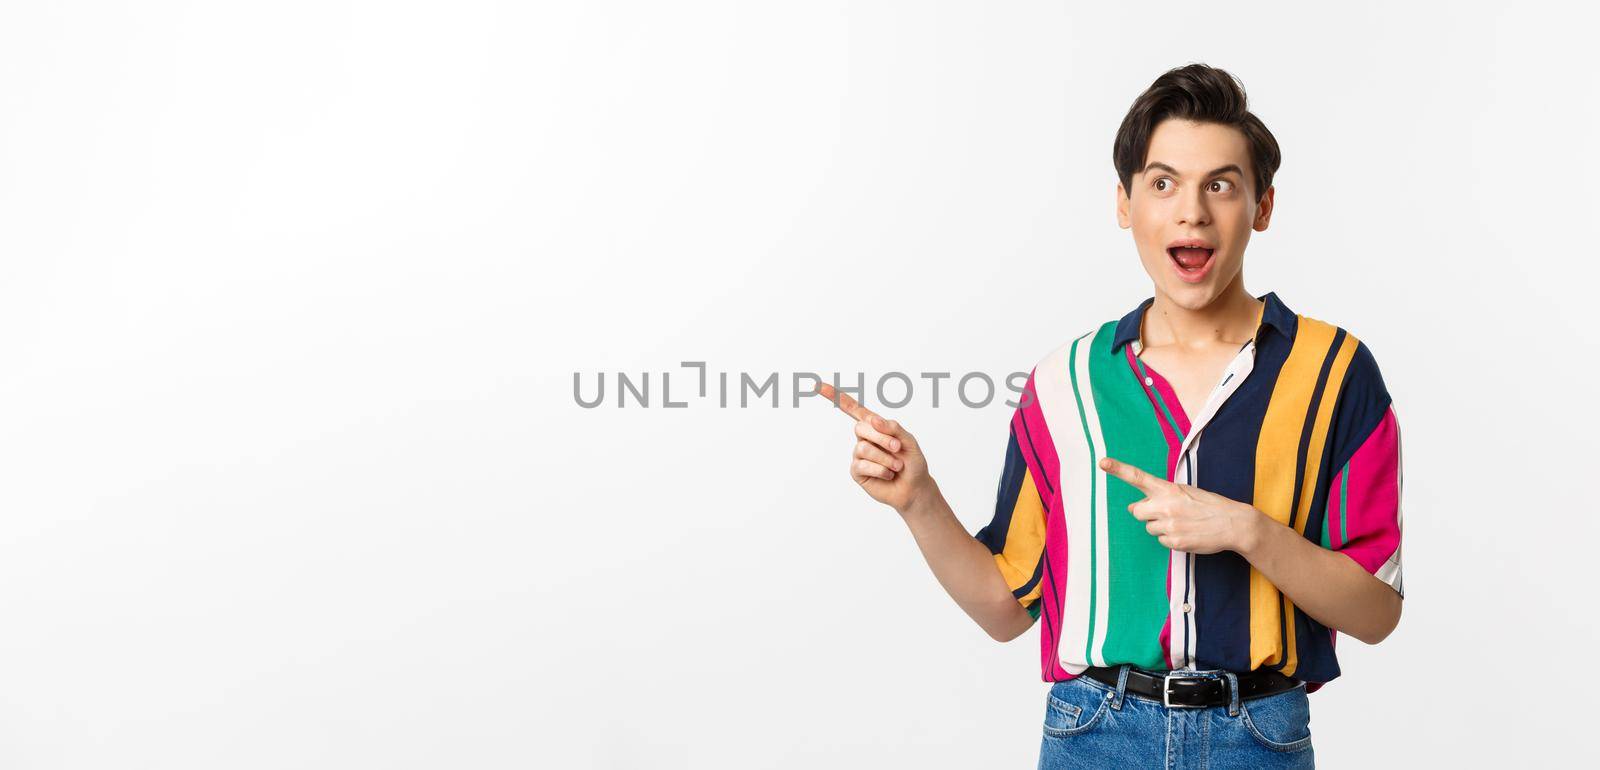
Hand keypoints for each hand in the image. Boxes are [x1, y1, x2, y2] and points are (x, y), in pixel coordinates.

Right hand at [816, 382, 934, 514]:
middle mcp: (864, 438)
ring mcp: (858, 455)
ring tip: (897, 466)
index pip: (853, 409)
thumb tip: (873, 420)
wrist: (914, 488)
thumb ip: (893, 428)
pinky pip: (863, 465)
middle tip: (897, 447)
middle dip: (881, 437)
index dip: (836, 396)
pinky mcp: (857, 472)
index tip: (818, 385)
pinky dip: (881, 470)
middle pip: (860, 427)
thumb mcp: (908, 441)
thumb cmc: (912, 462)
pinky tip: (889, 475)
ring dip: (885, 457)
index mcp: (875, 426)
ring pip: (863, 448)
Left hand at [1097, 456, 1263, 554]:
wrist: (1233, 523)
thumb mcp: (1185, 492)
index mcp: (1169, 489)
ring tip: (1182, 523)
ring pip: (1150, 528)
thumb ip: (1160, 496)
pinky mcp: (1174, 542)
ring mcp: (1169, 525)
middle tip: (1165, 512)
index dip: (1119, 469)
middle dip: (1145, 513)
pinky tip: (1187, 533)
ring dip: (1160, 526)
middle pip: (1137, 511)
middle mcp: (1165, 505)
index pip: (1138, 477)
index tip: (1103, 462)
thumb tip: (1134, 508)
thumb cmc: (1208, 505)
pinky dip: (1170, 538)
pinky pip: (1161, 541)